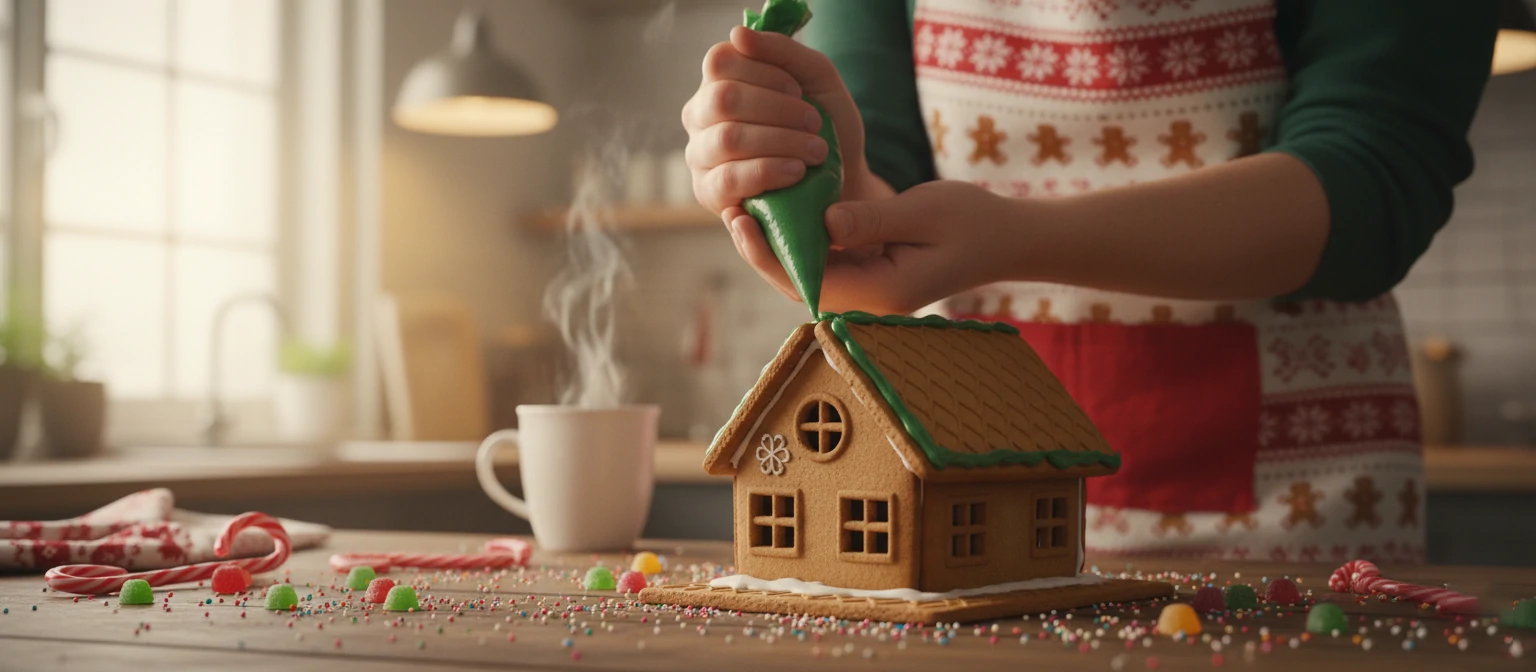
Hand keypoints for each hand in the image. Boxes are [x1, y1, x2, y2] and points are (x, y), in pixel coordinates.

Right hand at [681, 26, 886, 221]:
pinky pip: (728, 179)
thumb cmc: (824, 125)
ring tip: (816, 151)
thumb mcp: (816, 77)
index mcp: (719, 82)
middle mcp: (700, 115)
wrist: (840, 179)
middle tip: (815, 123)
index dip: (764, 73)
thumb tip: (737, 34)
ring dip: (781, 142)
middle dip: (778, 110)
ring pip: (727, 138)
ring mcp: (700, 155)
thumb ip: (781, 50)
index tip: (799, 91)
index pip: (720, 62)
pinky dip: (768, 171)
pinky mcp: (709, 192)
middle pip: (722, 99)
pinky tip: (796, 172)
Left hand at [727, 181, 1016, 314]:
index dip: (766, 252)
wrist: (1007, 240)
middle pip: (797, 281)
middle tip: (731, 207)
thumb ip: (872, 219)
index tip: (741, 219)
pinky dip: (799, 241)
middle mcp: (867, 303)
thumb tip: (823, 221)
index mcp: (879, 293)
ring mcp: (868, 295)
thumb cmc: (973, 221)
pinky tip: (780, 212)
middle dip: (761, 249)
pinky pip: (823, 264)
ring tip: (746, 207)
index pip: (806, 279)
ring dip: (776, 245)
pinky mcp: (870, 279)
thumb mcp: (924, 210)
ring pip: (806, 274)